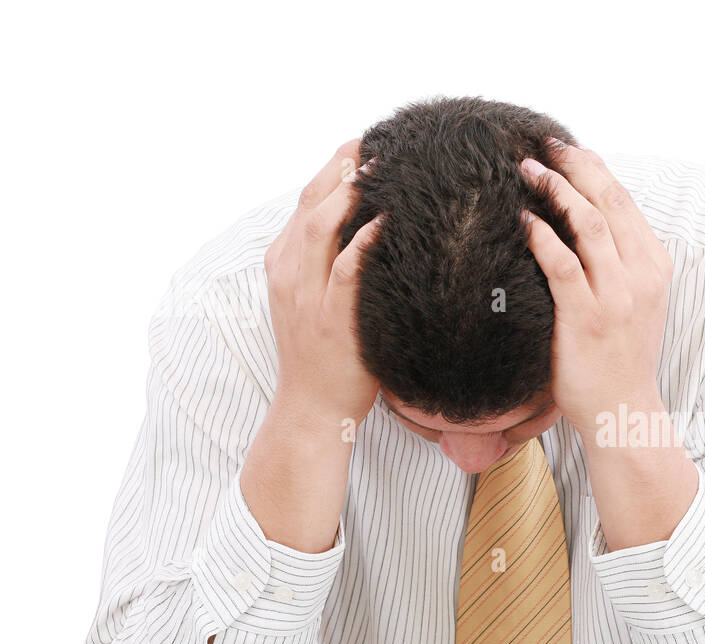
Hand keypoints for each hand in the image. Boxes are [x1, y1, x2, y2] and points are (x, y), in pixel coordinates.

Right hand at [264, 140, 383, 431]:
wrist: (312, 408)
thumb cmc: (324, 356)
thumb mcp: (315, 300)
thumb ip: (329, 263)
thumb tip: (367, 228)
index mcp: (283, 263)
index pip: (305, 201)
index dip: (332, 168)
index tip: (361, 145)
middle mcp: (290, 272)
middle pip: (310, 202)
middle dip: (340, 166)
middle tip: (374, 141)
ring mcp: (308, 295)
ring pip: (320, 227)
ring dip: (349, 193)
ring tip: (379, 167)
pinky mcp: (331, 318)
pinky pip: (346, 269)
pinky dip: (364, 241)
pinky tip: (388, 221)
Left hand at [520, 141, 673, 438]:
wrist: (623, 410)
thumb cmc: (619, 356)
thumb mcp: (634, 301)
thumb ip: (618, 262)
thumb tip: (583, 221)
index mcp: (654, 266)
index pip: (625, 201)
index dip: (594, 168)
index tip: (567, 148)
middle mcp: (641, 275)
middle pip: (609, 200)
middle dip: (575, 166)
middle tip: (544, 146)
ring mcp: (616, 296)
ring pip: (589, 223)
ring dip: (556, 190)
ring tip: (527, 170)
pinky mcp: (587, 317)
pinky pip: (563, 264)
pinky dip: (542, 236)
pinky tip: (524, 220)